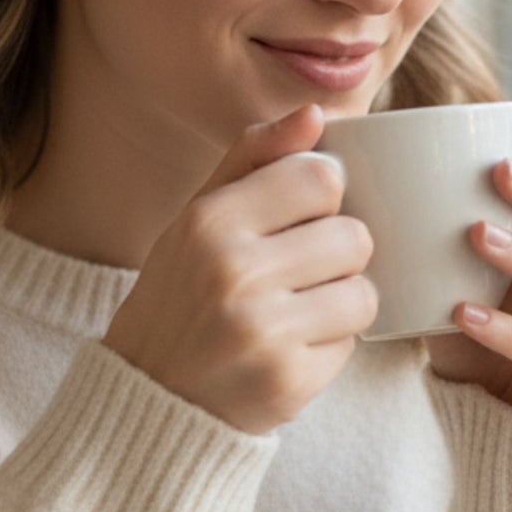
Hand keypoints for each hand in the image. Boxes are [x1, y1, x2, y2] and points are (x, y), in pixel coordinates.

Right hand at [103, 103, 377, 435]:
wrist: (148, 397)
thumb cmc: (181, 294)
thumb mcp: (198, 216)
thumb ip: (254, 157)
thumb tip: (318, 114)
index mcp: (210, 221)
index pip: (321, 178)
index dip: (322, 199)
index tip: (298, 221)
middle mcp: (234, 272)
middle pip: (354, 237)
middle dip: (336, 256)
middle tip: (296, 276)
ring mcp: (262, 332)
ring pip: (363, 294)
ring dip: (341, 304)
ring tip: (296, 314)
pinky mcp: (287, 383)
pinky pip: (351, 346)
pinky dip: (328, 348)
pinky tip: (287, 351)